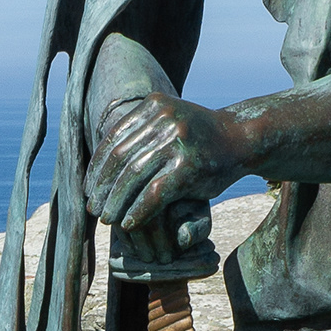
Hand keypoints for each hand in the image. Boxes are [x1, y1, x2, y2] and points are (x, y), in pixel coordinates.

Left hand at [85, 92, 244, 236]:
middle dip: (102, 188)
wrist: (242, 139)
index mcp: (153, 106)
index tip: (88, 189)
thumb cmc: (198, 139)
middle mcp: (163, 119)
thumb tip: (98, 162)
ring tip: (107, 220)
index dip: (96, 168)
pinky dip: (138, 212)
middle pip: (120, 159)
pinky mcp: (189, 168)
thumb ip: (139, 135)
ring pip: (133, 178)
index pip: (113, 139)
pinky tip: (128, 225)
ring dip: (116, 203)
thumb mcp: (168, 123)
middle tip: (93, 209)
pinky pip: (154, 194)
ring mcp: (177, 142)